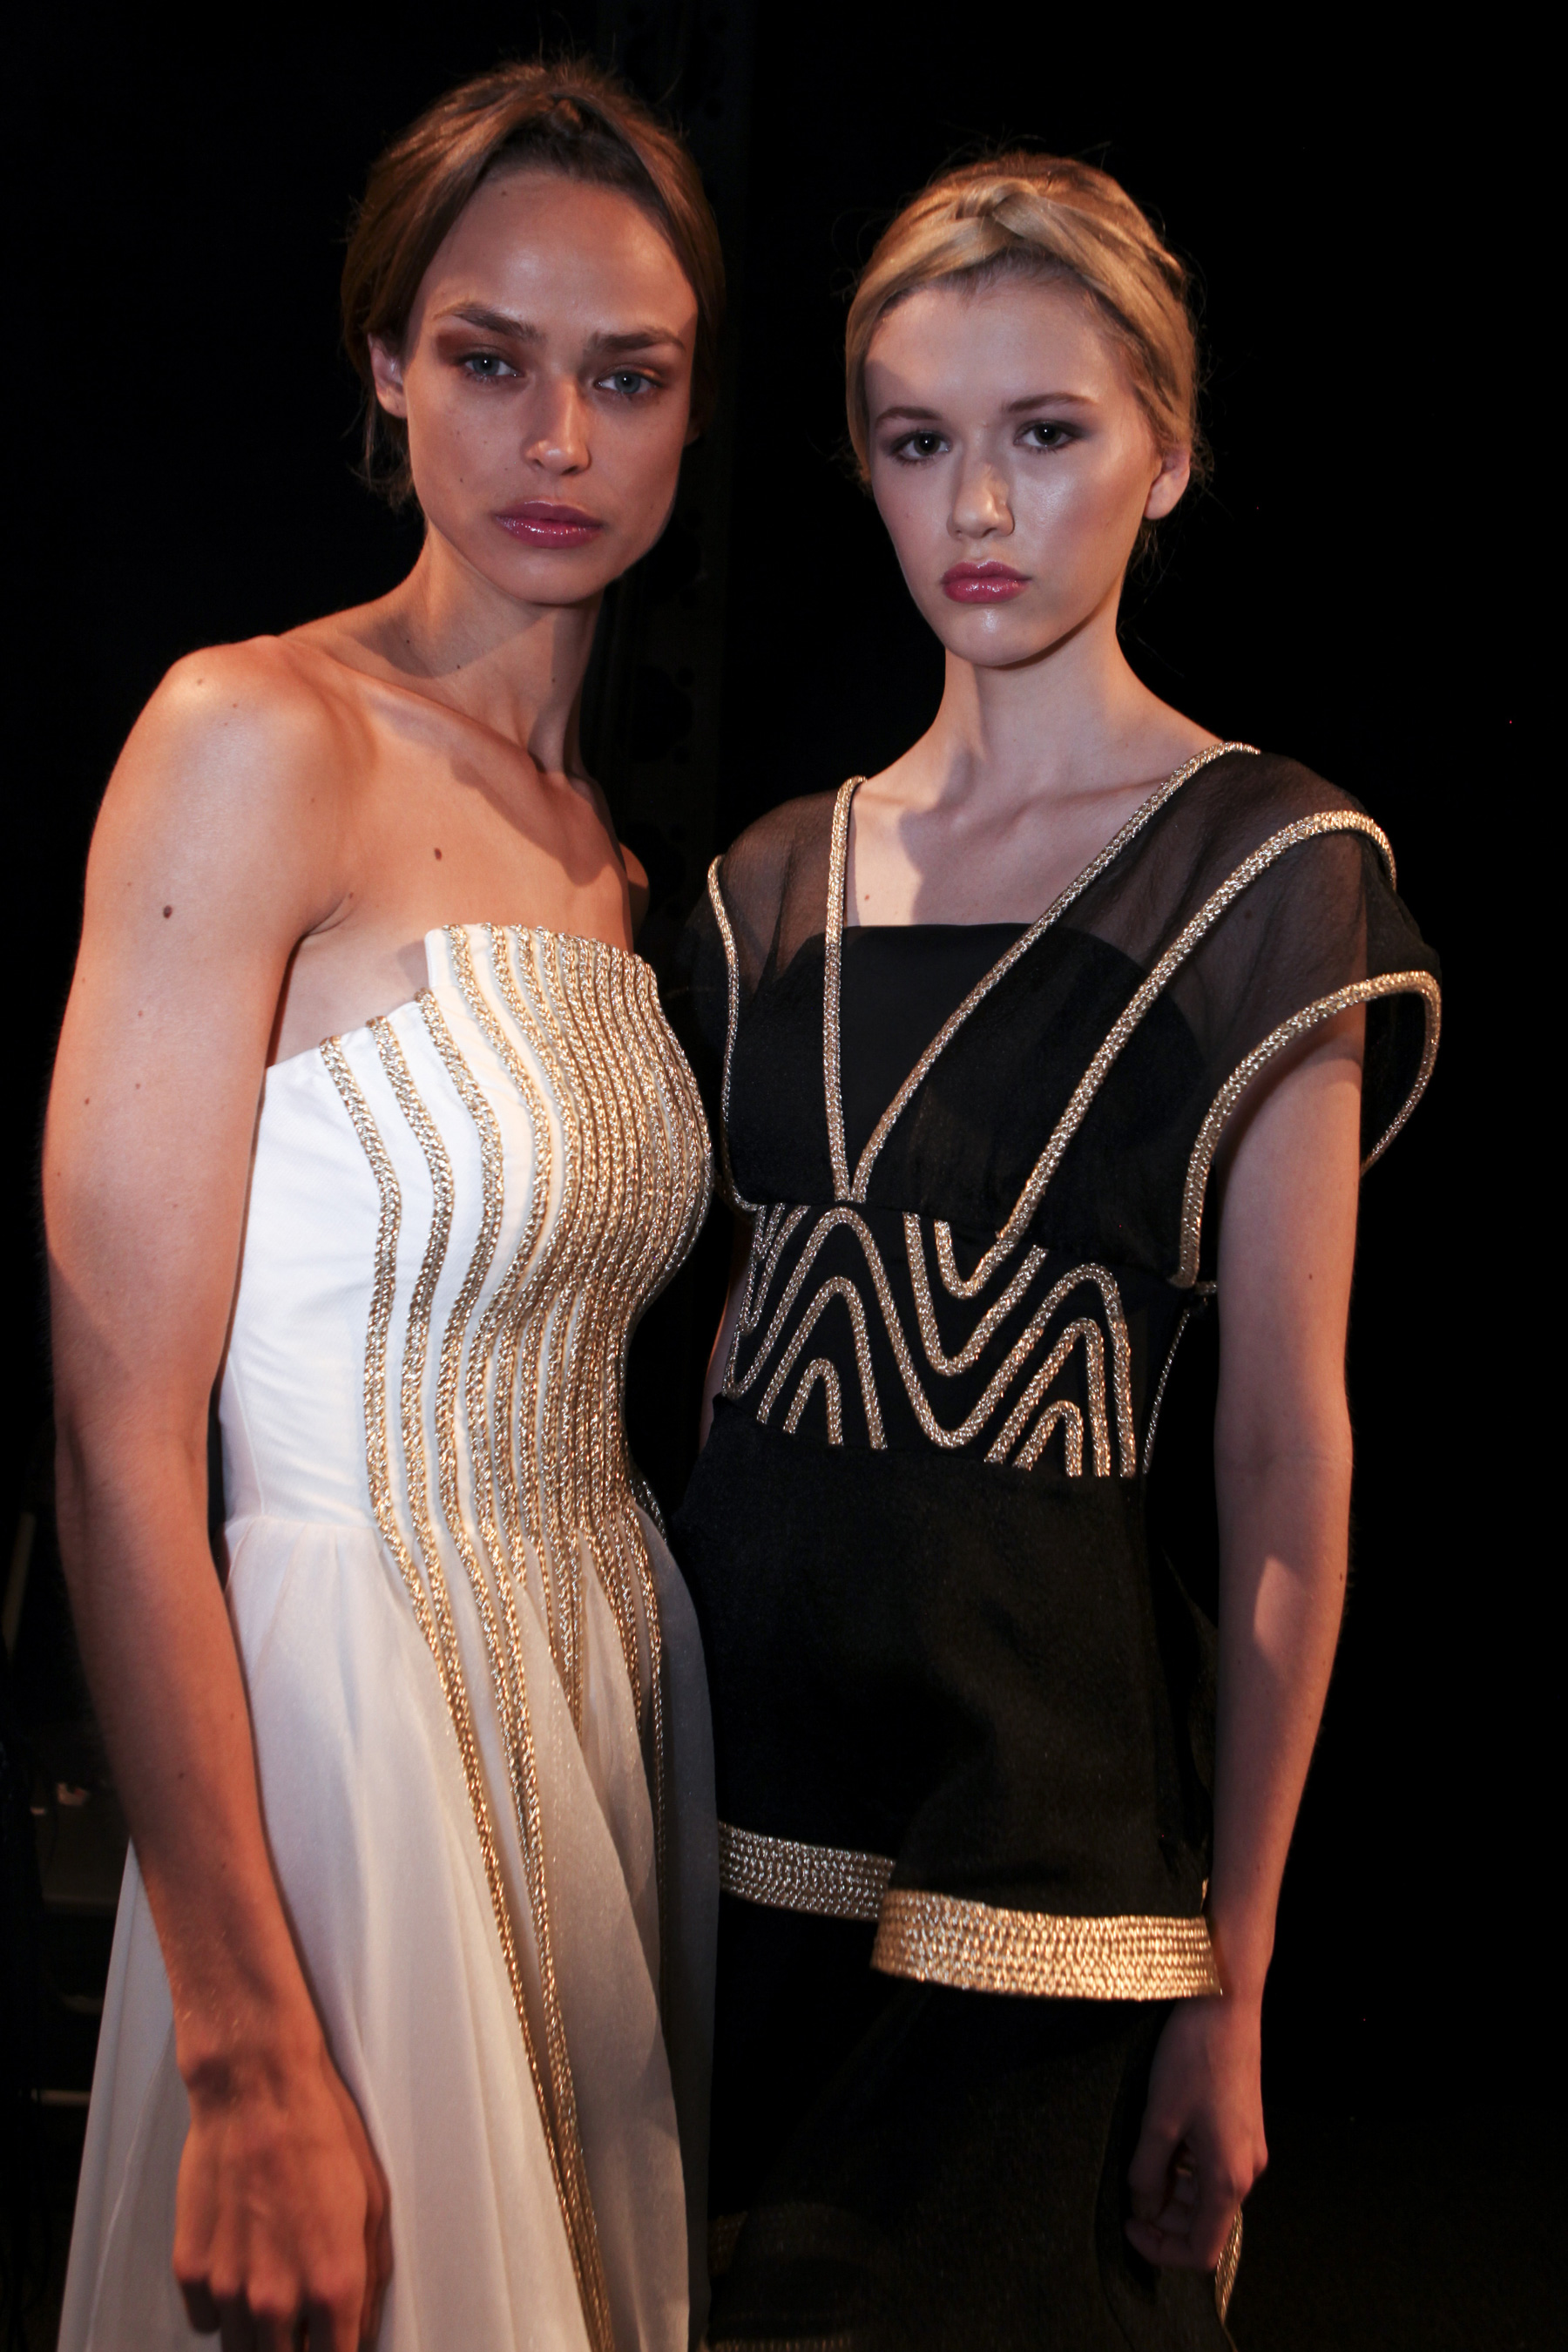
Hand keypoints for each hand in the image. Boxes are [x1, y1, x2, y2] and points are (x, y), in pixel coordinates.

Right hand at [173, 2034, 392, 2348]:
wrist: (257, 2091)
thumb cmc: (321, 2134)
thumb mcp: (373, 2203)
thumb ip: (370, 2277)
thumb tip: (366, 2327)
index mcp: (333, 2286)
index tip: (335, 2343)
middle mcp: (278, 2300)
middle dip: (296, 2348)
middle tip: (302, 2320)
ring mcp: (228, 2288)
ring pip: (240, 2351)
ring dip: (258, 2335)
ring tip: (271, 2289)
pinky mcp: (190, 2270)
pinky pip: (205, 2320)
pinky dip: (220, 2307)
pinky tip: (238, 2268)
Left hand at [1125, 1993, 1266, 2270]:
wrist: (1226, 2003)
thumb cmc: (1193, 2057)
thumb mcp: (1159, 2118)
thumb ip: (1147, 2172)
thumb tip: (1141, 2206)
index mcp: (1229, 2179)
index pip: (1202, 2251)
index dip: (1161, 2249)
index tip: (1128, 2224)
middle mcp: (1247, 2171)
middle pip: (1203, 2223)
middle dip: (1162, 2217)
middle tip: (1126, 2192)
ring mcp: (1247, 2149)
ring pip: (1206, 2194)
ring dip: (1171, 2189)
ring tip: (1140, 2158)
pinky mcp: (1243, 2128)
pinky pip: (1212, 2166)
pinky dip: (1185, 2166)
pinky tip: (1161, 2138)